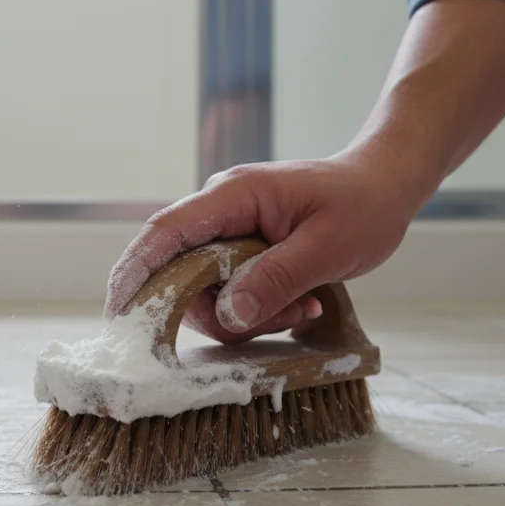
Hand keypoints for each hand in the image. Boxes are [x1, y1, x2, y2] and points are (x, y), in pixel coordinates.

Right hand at [104, 145, 433, 344]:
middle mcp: (220, 212)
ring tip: (302, 308)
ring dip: (248, 314)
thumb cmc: (362, 205)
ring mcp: (230, 232)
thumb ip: (276, 279)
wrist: (386, 185)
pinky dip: (260, 308)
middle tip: (270, 321)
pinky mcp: (243, 251)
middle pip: (181, 273)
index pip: (165, 233)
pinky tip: (303, 304)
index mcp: (233, 196)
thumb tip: (229, 314)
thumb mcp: (326, 248)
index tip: (118, 313)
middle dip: (216, 310)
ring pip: (207, 291)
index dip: (135, 272)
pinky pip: (231, 291)